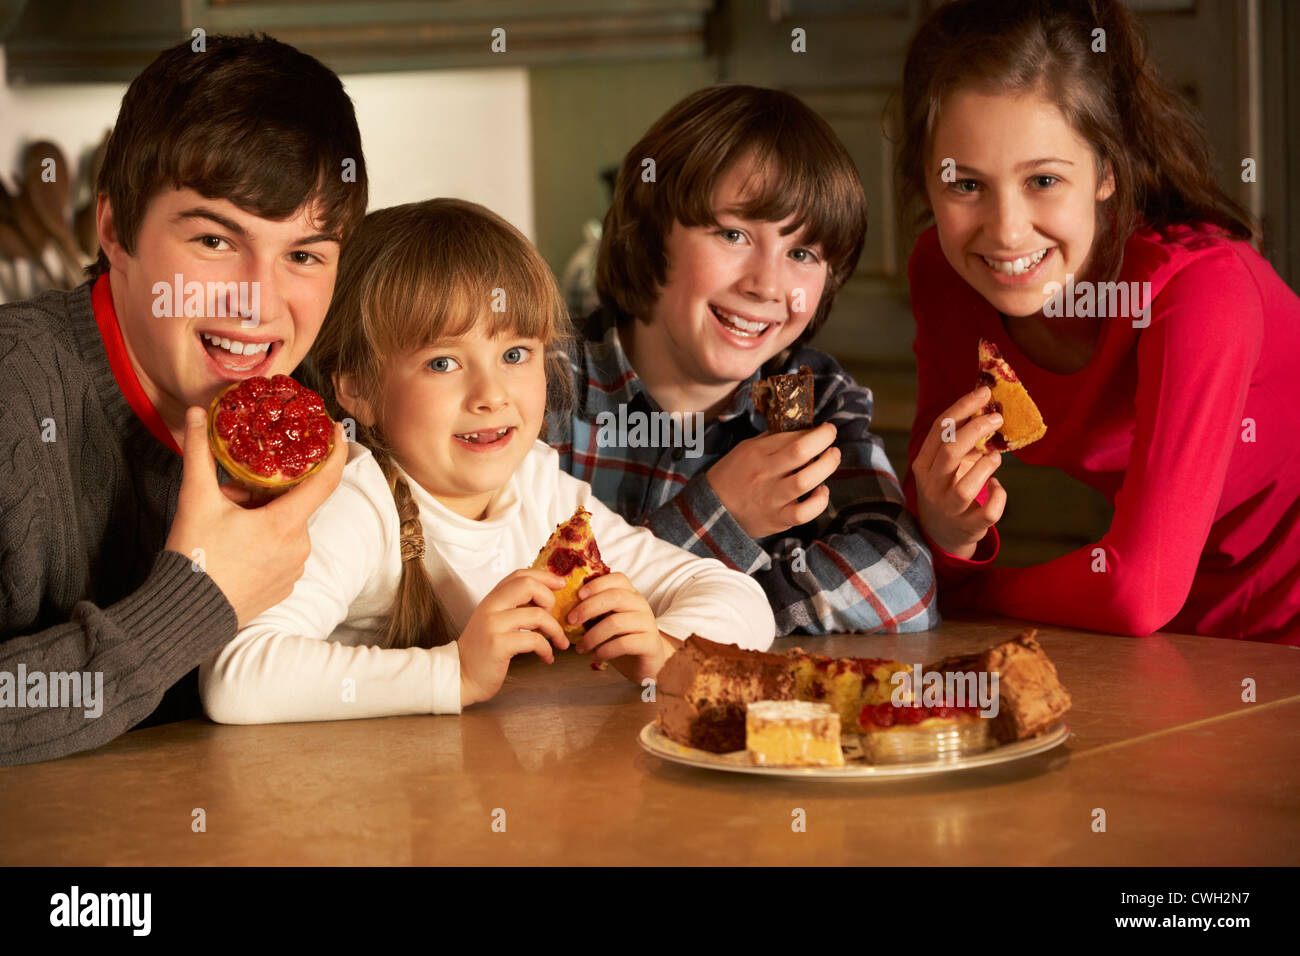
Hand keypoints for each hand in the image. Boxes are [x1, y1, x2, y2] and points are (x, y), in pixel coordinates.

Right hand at [165, 406, 347, 627]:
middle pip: (292, 504)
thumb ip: (199, 453)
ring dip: (262, 517)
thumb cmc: (193, 557)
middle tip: (229, 495)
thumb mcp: (195, 500)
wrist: (186, 614)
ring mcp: (294, 569)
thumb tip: (198, 415)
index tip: (334, 430)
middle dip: (263, 493)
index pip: (325, 480)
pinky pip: (282, 551)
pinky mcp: (286, 587)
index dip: (334, 451)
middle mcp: (299, 547)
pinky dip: (264, 540)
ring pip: (285, 527)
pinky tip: (235, 546)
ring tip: (226, 523)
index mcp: (285, 524)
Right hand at [458, 568, 569, 706]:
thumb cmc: (481, 650)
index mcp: (492, 599)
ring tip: (559, 642)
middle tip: (554, 615)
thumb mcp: (494, 621)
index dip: (544, 576)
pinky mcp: (499, 645)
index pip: (520, 574)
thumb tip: (545, 600)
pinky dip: (547, 649)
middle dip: (550, 599)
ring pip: (537, 615)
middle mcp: (491, 607)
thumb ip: (513, 607)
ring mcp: (494, 625)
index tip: (560, 584)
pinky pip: (534, 640)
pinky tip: (547, 657)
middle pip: (528, 585)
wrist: (460, 675)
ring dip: (555, 630)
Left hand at [568, 572, 671, 683]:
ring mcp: (647, 624)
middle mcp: (641, 605)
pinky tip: (596, 656)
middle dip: (588, 608)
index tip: (577, 595)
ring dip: (592, 636)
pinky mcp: (650, 644)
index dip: (596, 584)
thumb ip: (594, 610)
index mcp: (631, 595)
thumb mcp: (607, 619)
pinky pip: (624, 644)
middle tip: (571, 621)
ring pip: (616, 622)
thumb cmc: (621, 637)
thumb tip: (565, 606)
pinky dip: (605, 650)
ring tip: (580, 648)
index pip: (618, 579)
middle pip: (615, 597)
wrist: (646, 661)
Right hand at [705, 422, 839, 538]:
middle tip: (832, 440)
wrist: (713, 510)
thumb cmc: (731, 476)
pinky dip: (819, 502)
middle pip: (801, 453)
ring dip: (827, 466)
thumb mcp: (745, 449)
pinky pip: (804, 513)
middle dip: (825, 441)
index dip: (816, 432)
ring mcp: (772, 498)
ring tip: (832, 458)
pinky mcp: (777, 519)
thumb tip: (801, 430)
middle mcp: (764, 474)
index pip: (791, 437)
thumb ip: (771, 440)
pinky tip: (822, 492)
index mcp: (756, 453)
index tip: (825, 429)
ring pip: (806, 481)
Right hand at [910, 386, 1006, 558]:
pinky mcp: (968, 526)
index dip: (962, 407)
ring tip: (996, 456)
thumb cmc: (947, 488)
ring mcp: (949, 508)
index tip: (983, 392)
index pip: (938, 430)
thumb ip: (960, 442)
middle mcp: (932, 485)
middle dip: (976, 429)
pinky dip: (998, 495)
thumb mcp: (944, 465)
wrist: (941, 533)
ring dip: (987, 465)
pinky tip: (997, 486)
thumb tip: (986, 411)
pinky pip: (988, 511)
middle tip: (997, 417)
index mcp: (923, 464)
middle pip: (950, 451)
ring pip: (966, 485)